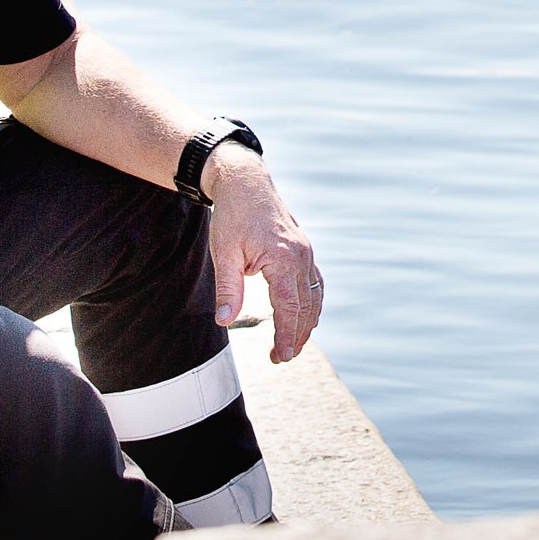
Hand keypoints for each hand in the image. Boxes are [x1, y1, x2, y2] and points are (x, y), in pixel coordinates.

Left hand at [203, 147, 322, 362]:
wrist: (245, 182)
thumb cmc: (232, 215)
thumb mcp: (223, 252)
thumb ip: (228, 288)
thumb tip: (225, 321)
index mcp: (282, 257)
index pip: (289, 306)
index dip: (286, 334)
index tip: (282, 355)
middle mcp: (300, 256)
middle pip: (306, 306)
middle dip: (296, 335)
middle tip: (280, 358)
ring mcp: (306, 252)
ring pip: (315, 297)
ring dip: (306, 323)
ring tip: (291, 344)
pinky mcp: (304, 250)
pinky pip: (315, 283)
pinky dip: (311, 304)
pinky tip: (303, 317)